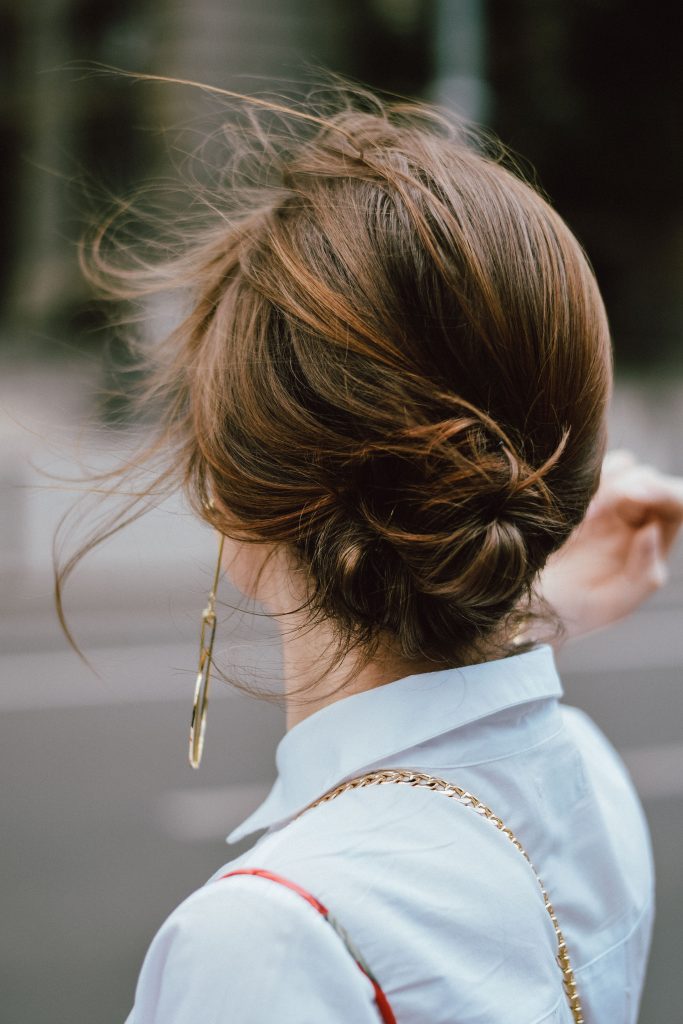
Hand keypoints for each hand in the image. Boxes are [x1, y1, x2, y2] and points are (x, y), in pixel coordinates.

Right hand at [536, 450, 682, 643]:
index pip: (676, 503)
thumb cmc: (575, 610)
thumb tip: (652, 530)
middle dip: (624, 490)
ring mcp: (608, 505)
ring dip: (606, 484)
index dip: (661, 492)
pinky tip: (571, 508)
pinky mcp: (580, 496)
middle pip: (648, 479)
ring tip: (581, 517)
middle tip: (592, 514)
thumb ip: (643, 572)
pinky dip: (586, 478)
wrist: (529, 603)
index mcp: (652, 541)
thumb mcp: (614, 603)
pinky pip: (593, 469)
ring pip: (624, 467)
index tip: (634, 494)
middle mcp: (636, 518)